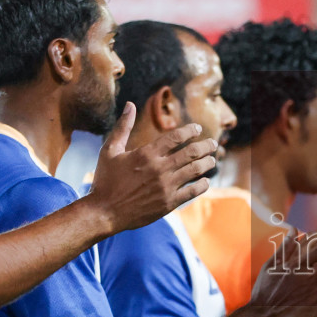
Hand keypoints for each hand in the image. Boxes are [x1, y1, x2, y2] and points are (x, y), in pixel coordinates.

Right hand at [86, 108, 217, 232]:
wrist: (104, 212)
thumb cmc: (105, 180)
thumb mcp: (110, 150)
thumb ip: (123, 127)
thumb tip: (130, 104)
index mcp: (146, 153)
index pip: (176, 137)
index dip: (191, 130)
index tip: (198, 128)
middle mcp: (159, 168)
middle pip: (192, 152)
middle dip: (206, 145)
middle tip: (213, 143)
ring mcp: (166, 186)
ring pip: (195, 170)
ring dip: (207, 163)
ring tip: (212, 160)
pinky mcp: (169, 203)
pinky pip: (192, 191)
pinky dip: (202, 185)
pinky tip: (205, 181)